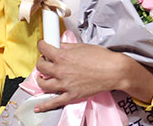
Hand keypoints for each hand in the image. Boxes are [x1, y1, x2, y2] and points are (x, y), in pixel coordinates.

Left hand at [34, 40, 152, 111]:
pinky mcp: (71, 95)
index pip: (44, 49)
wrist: (114, 70)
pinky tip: (38, 107)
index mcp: (63, 56)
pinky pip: (53, 102)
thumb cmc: (102, 58)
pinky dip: (44, 106)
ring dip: (40, 79)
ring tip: (43, 77)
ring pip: (43, 84)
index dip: (42, 45)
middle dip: (41, 62)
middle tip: (45, 60)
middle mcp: (61, 70)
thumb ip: (68, 46)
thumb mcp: (84, 46)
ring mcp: (64, 84)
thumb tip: (60, 46)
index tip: (42, 45)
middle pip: (41, 66)